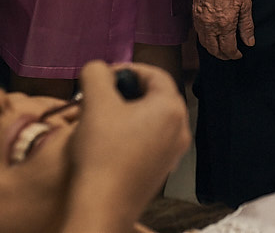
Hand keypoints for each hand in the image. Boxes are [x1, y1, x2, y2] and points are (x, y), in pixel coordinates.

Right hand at [62, 62, 190, 232]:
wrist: (102, 205)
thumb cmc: (102, 154)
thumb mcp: (95, 101)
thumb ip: (96, 73)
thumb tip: (98, 69)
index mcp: (171, 108)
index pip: (155, 74)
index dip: (128, 69)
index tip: (106, 74)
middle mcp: (180, 130)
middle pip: (155, 96)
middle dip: (127, 91)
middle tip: (102, 94)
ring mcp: (173, 153)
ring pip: (151, 119)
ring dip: (127, 112)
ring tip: (101, 117)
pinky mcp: (161, 170)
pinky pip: (149, 140)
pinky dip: (131, 133)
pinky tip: (108, 141)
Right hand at [192, 0, 254, 59]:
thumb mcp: (245, 5)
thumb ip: (247, 26)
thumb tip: (249, 42)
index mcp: (225, 24)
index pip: (228, 48)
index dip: (234, 54)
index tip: (239, 54)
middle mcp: (210, 25)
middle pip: (214, 49)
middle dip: (223, 55)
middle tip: (230, 55)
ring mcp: (200, 20)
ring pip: (204, 43)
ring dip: (212, 49)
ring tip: (221, 48)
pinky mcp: (194, 14)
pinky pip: (198, 33)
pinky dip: (205, 39)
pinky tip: (211, 36)